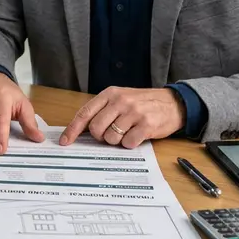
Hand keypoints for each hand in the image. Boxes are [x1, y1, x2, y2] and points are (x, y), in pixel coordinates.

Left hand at [59, 87, 184, 148]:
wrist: (173, 103)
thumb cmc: (143, 103)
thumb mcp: (121, 99)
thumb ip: (102, 111)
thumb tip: (79, 130)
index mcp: (110, 94)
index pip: (85, 113)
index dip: (73, 129)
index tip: (65, 141)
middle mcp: (121, 101)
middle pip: (96, 129)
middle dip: (100, 137)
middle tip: (111, 134)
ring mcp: (134, 112)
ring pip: (111, 138)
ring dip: (117, 141)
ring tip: (128, 131)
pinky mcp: (147, 125)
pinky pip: (128, 143)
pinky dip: (130, 144)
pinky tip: (137, 135)